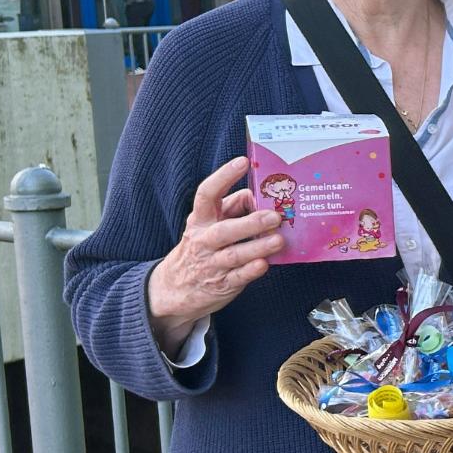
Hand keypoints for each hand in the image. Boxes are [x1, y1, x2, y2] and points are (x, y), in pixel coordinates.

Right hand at [146, 157, 283, 354]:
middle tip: (274, 216)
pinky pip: (238, 278)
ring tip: (278, 240)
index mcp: (200, 220)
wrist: (173, 289)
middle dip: (250, 223)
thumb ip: (231, 207)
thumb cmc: (201, 247)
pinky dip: (251, 271)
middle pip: (224, 230)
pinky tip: (264, 264)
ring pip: (234, 255)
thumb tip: (255, 194)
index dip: (223, 176)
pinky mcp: (222, 285)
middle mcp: (203, 241)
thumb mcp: (208, 223)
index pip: (206, 194)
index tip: (242, 162)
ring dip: (257, 247)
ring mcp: (212, 264)